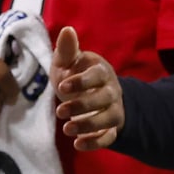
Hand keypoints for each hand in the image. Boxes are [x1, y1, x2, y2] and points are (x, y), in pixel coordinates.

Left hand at [52, 26, 124, 149]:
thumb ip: (67, 50)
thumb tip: (67, 30)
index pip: (98, 75)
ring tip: (67, 129)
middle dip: (83, 105)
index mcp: (101, 71)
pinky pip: (109, 138)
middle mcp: (111, 91)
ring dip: (89, 125)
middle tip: (60, 111)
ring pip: (109, 119)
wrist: (92, 96)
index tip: (61, 86)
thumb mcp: (68, 63)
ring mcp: (113, 110)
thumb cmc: (76, 76)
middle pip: (105, 98)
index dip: (81, 81)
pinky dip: (95, 143)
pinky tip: (77, 144)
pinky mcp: (111, 129)